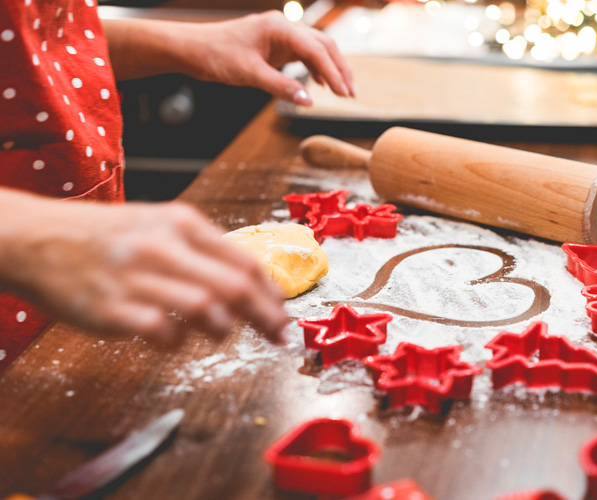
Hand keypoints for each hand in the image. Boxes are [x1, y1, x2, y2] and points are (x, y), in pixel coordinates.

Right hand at [1, 197, 287, 344]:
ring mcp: (137, 277)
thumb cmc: (107, 236)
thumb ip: (203, 250)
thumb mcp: (160, 225)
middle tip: (277, 334)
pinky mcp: (112, 308)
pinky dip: (177, 341)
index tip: (284, 313)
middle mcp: (164, 246)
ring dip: (223, 329)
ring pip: (205, 307)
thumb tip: (251, 284)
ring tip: (220, 333)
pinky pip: (162, 331)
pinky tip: (174, 338)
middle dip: (265, 316)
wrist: (38, 238)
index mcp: (182, 223)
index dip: (273, 294)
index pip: (245, 261)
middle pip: (235, 286)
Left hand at [183, 11, 353, 105]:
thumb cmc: (216, 56)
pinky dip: (316, 67)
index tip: (344, 93)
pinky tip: (321, 83)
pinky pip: (303, 53)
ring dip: (331, 68)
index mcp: (279, 28)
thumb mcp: (249, 75)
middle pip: (323, 45)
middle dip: (339, 68)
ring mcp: (280, 34)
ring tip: (342, 90)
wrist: (193, 49)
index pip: (316, 50)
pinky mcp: (275, 44)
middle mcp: (283, 27)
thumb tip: (308, 102)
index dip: (334, 72)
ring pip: (316, 48)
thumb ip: (281, 87)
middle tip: (350, 93)